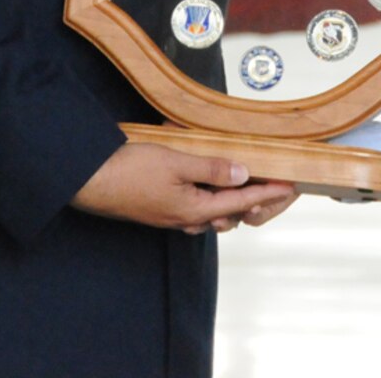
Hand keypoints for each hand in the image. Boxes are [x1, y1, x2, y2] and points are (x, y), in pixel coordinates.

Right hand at [72, 142, 296, 233]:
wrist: (91, 180)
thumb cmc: (128, 171)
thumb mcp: (176, 162)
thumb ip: (211, 168)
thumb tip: (242, 174)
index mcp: (193, 209)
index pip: (240, 201)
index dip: (267, 193)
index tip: (289, 187)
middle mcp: (185, 219)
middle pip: (230, 213)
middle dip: (253, 201)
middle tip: (273, 184)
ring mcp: (172, 216)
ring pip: (212, 213)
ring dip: (231, 200)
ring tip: (247, 182)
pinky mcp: (161, 209)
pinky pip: (195, 208)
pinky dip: (209, 197)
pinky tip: (208, 183)